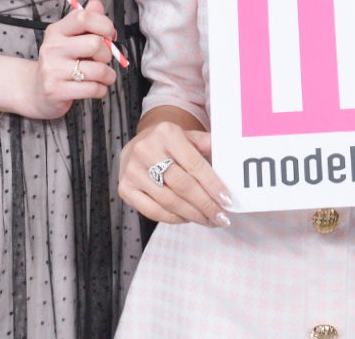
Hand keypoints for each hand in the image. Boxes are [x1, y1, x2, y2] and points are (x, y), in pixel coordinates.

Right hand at [26, 0, 118, 120]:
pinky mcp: (56, 91)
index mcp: (57, 31)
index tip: (109, 34)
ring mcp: (53, 70)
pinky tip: (95, 86)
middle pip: (95, 44)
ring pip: (98, 70)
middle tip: (101, 59)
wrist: (37, 91)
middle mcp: (52, 48)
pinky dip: (101, 89)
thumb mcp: (70, 37)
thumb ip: (87, 19)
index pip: (83, 17)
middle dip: (107, 54)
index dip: (104, 24)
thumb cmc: (60, 62)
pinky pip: (93, 89)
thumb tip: (96, 1)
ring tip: (102, 76)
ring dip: (108, 75)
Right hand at [117, 118, 231, 227]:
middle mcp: (146, 150)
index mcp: (166, 133)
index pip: (195, 165)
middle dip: (205, 205)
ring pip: (168, 201)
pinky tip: (187, 218)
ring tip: (209, 220)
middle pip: (182, 186)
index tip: (227, 201)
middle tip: (221, 217)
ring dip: (193, 215)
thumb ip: (208, 145)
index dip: (213, 185)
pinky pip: (153, 211)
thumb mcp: (189, 136)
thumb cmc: (170, 142)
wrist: (140, 143)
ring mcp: (132, 171)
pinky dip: (173, 218)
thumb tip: (230, 159)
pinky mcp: (125, 188)